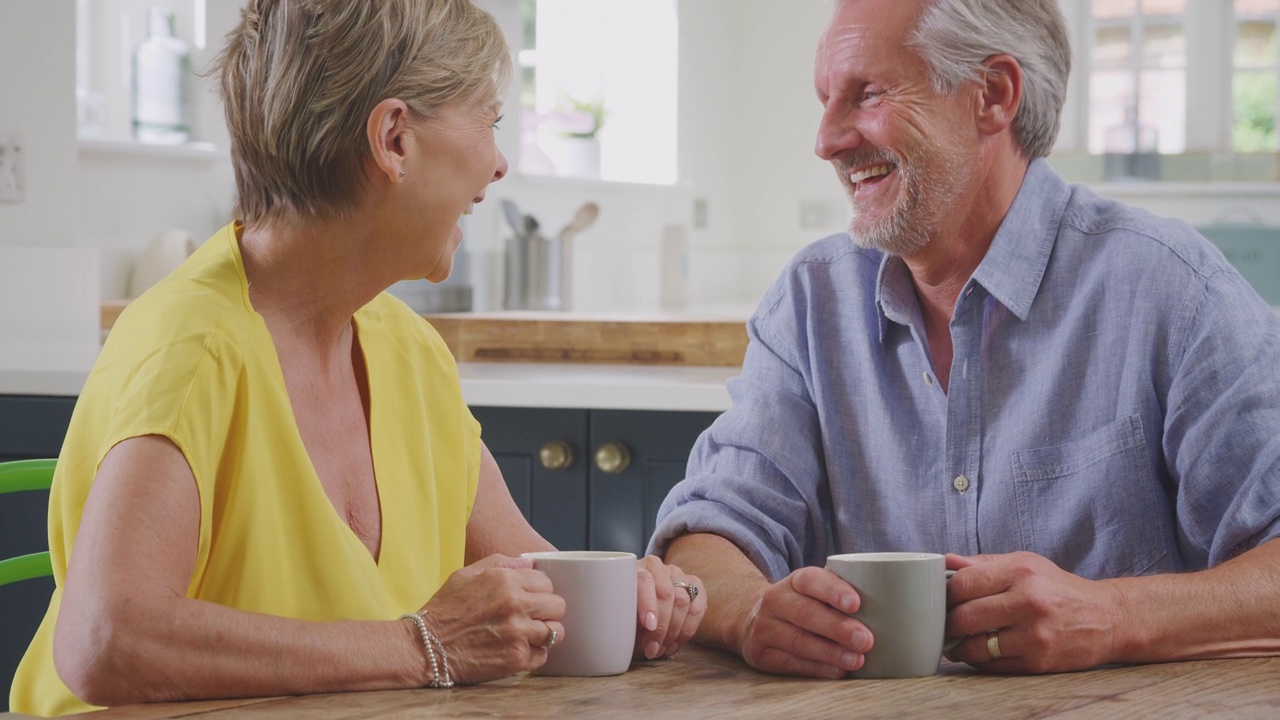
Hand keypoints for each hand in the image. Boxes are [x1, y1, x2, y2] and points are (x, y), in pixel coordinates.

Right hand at [418, 554, 565, 683]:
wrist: (425, 647)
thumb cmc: (444, 610)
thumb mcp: (466, 574)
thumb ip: (500, 563)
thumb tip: (529, 562)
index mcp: (505, 581)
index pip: (547, 582)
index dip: (539, 591)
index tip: (530, 598)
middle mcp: (515, 605)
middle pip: (558, 606)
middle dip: (547, 611)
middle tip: (532, 617)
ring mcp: (518, 634)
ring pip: (555, 631)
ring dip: (544, 633)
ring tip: (527, 634)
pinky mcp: (515, 659)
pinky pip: (542, 655)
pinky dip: (533, 654)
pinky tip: (517, 649)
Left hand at [634, 556, 705, 658]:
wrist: (639, 603)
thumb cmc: (626, 610)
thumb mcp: (619, 614)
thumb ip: (624, 620)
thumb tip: (628, 636)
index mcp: (636, 569)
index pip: (645, 581)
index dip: (648, 604)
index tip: (649, 625)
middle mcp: (658, 568)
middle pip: (667, 594)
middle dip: (662, 626)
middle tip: (652, 649)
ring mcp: (678, 575)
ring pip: (684, 601)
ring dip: (675, 631)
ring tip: (662, 650)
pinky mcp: (694, 585)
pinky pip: (698, 607)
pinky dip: (689, 629)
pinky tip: (676, 643)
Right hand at [738, 567, 871, 677]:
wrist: (753, 617)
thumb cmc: (802, 604)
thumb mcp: (815, 591)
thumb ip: (841, 595)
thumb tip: (888, 611)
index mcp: (794, 582)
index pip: (810, 580)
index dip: (833, 590)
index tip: (856, 604)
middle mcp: (775, 601)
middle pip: (805, 613)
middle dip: (837, 628)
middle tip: (865, 640)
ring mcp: (765, 628)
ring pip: (797, 641)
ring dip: (830, 652)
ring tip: (856, 660)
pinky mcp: (761, 653)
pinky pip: (790, 662)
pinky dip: (817, 668)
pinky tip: (837, 670)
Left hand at [944, 552, 1124, 673]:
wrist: (1107, 618)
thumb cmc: (1058, 588)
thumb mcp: (1025, 564)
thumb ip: (983, 564)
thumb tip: (944, 562)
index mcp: (1020, 572)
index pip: (963, 584)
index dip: (944, 594)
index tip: (940, 600)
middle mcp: (1028, 601)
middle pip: (964, 617)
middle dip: (947, 624)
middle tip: (943, 625)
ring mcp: (1035, 635)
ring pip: (976, 647)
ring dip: (959, 647)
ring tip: (957, 642)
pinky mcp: (1039, 661)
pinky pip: (994, 665)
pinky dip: (980, 660)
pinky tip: (980, 652)